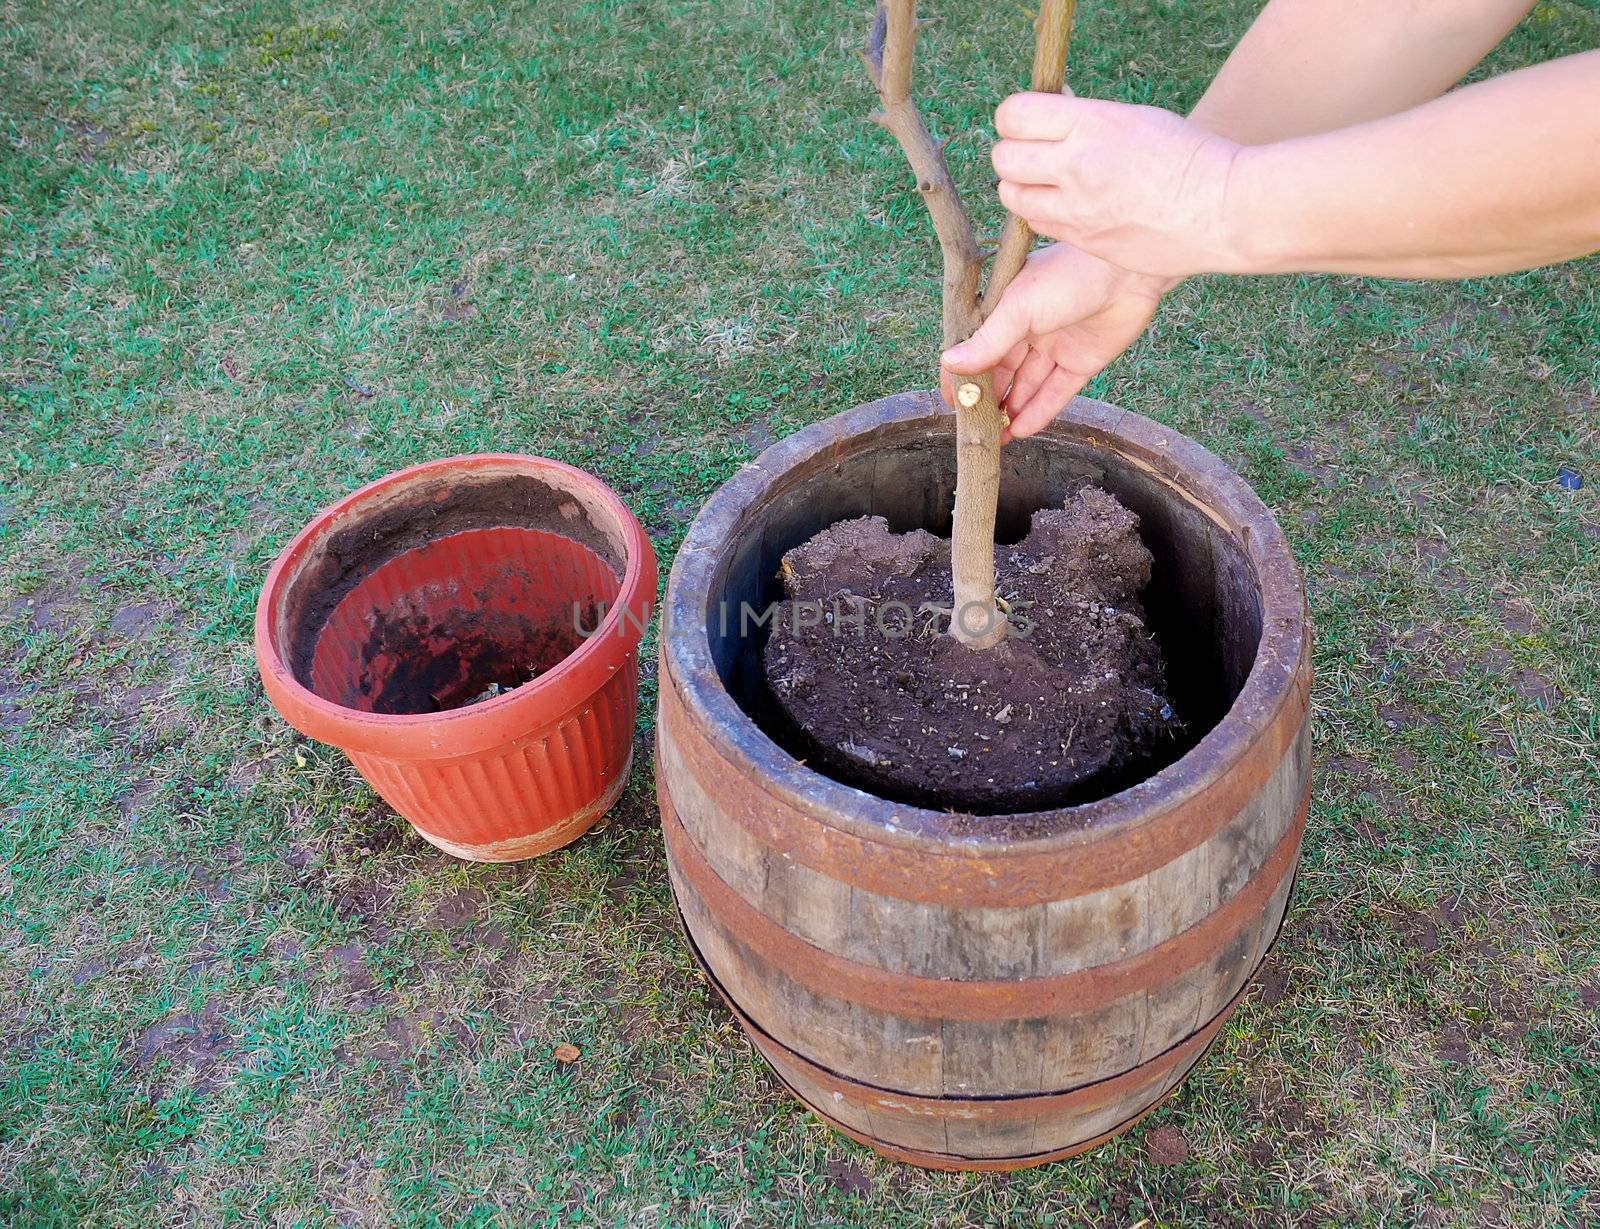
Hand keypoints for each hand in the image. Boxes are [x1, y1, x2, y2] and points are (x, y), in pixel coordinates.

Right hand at [940, 243, 1172, 439]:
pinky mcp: (1081, 362)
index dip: (964, 375)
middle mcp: (1029, 329)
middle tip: (974, 427)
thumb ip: (987, 342)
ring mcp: (1056, 347)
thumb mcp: (1018, 309)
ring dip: (1012, 410)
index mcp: (1008, 310)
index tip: (952, 402)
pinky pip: (1056, 392)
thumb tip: (949, 364)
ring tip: (995, 438)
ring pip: (1028, 386)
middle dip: (989, 398)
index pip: (978, 347)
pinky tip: (1021, 431)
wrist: (1127, 271)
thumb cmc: (1067, 277)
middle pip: (1003, 371)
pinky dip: (1040, 411)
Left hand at [989, 92, 1247, 278]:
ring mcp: (1077, 208)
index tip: (1030, 124)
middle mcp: (1077, 165)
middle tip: (1036, 156)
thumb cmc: (1186, 156)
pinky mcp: (1082, 240)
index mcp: (1092, 123)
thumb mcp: (1134, 118)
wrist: (1222, 210)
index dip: (1015, 119)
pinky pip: (1037, 225)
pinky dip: (1043, 215)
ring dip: (1022, 188)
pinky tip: (1069, 208)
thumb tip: (1044, 113)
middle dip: (1014, 154)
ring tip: (1051, 184)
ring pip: (1011, 196)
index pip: (1013, 116)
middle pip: (1003, 158)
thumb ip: (1083, 119)